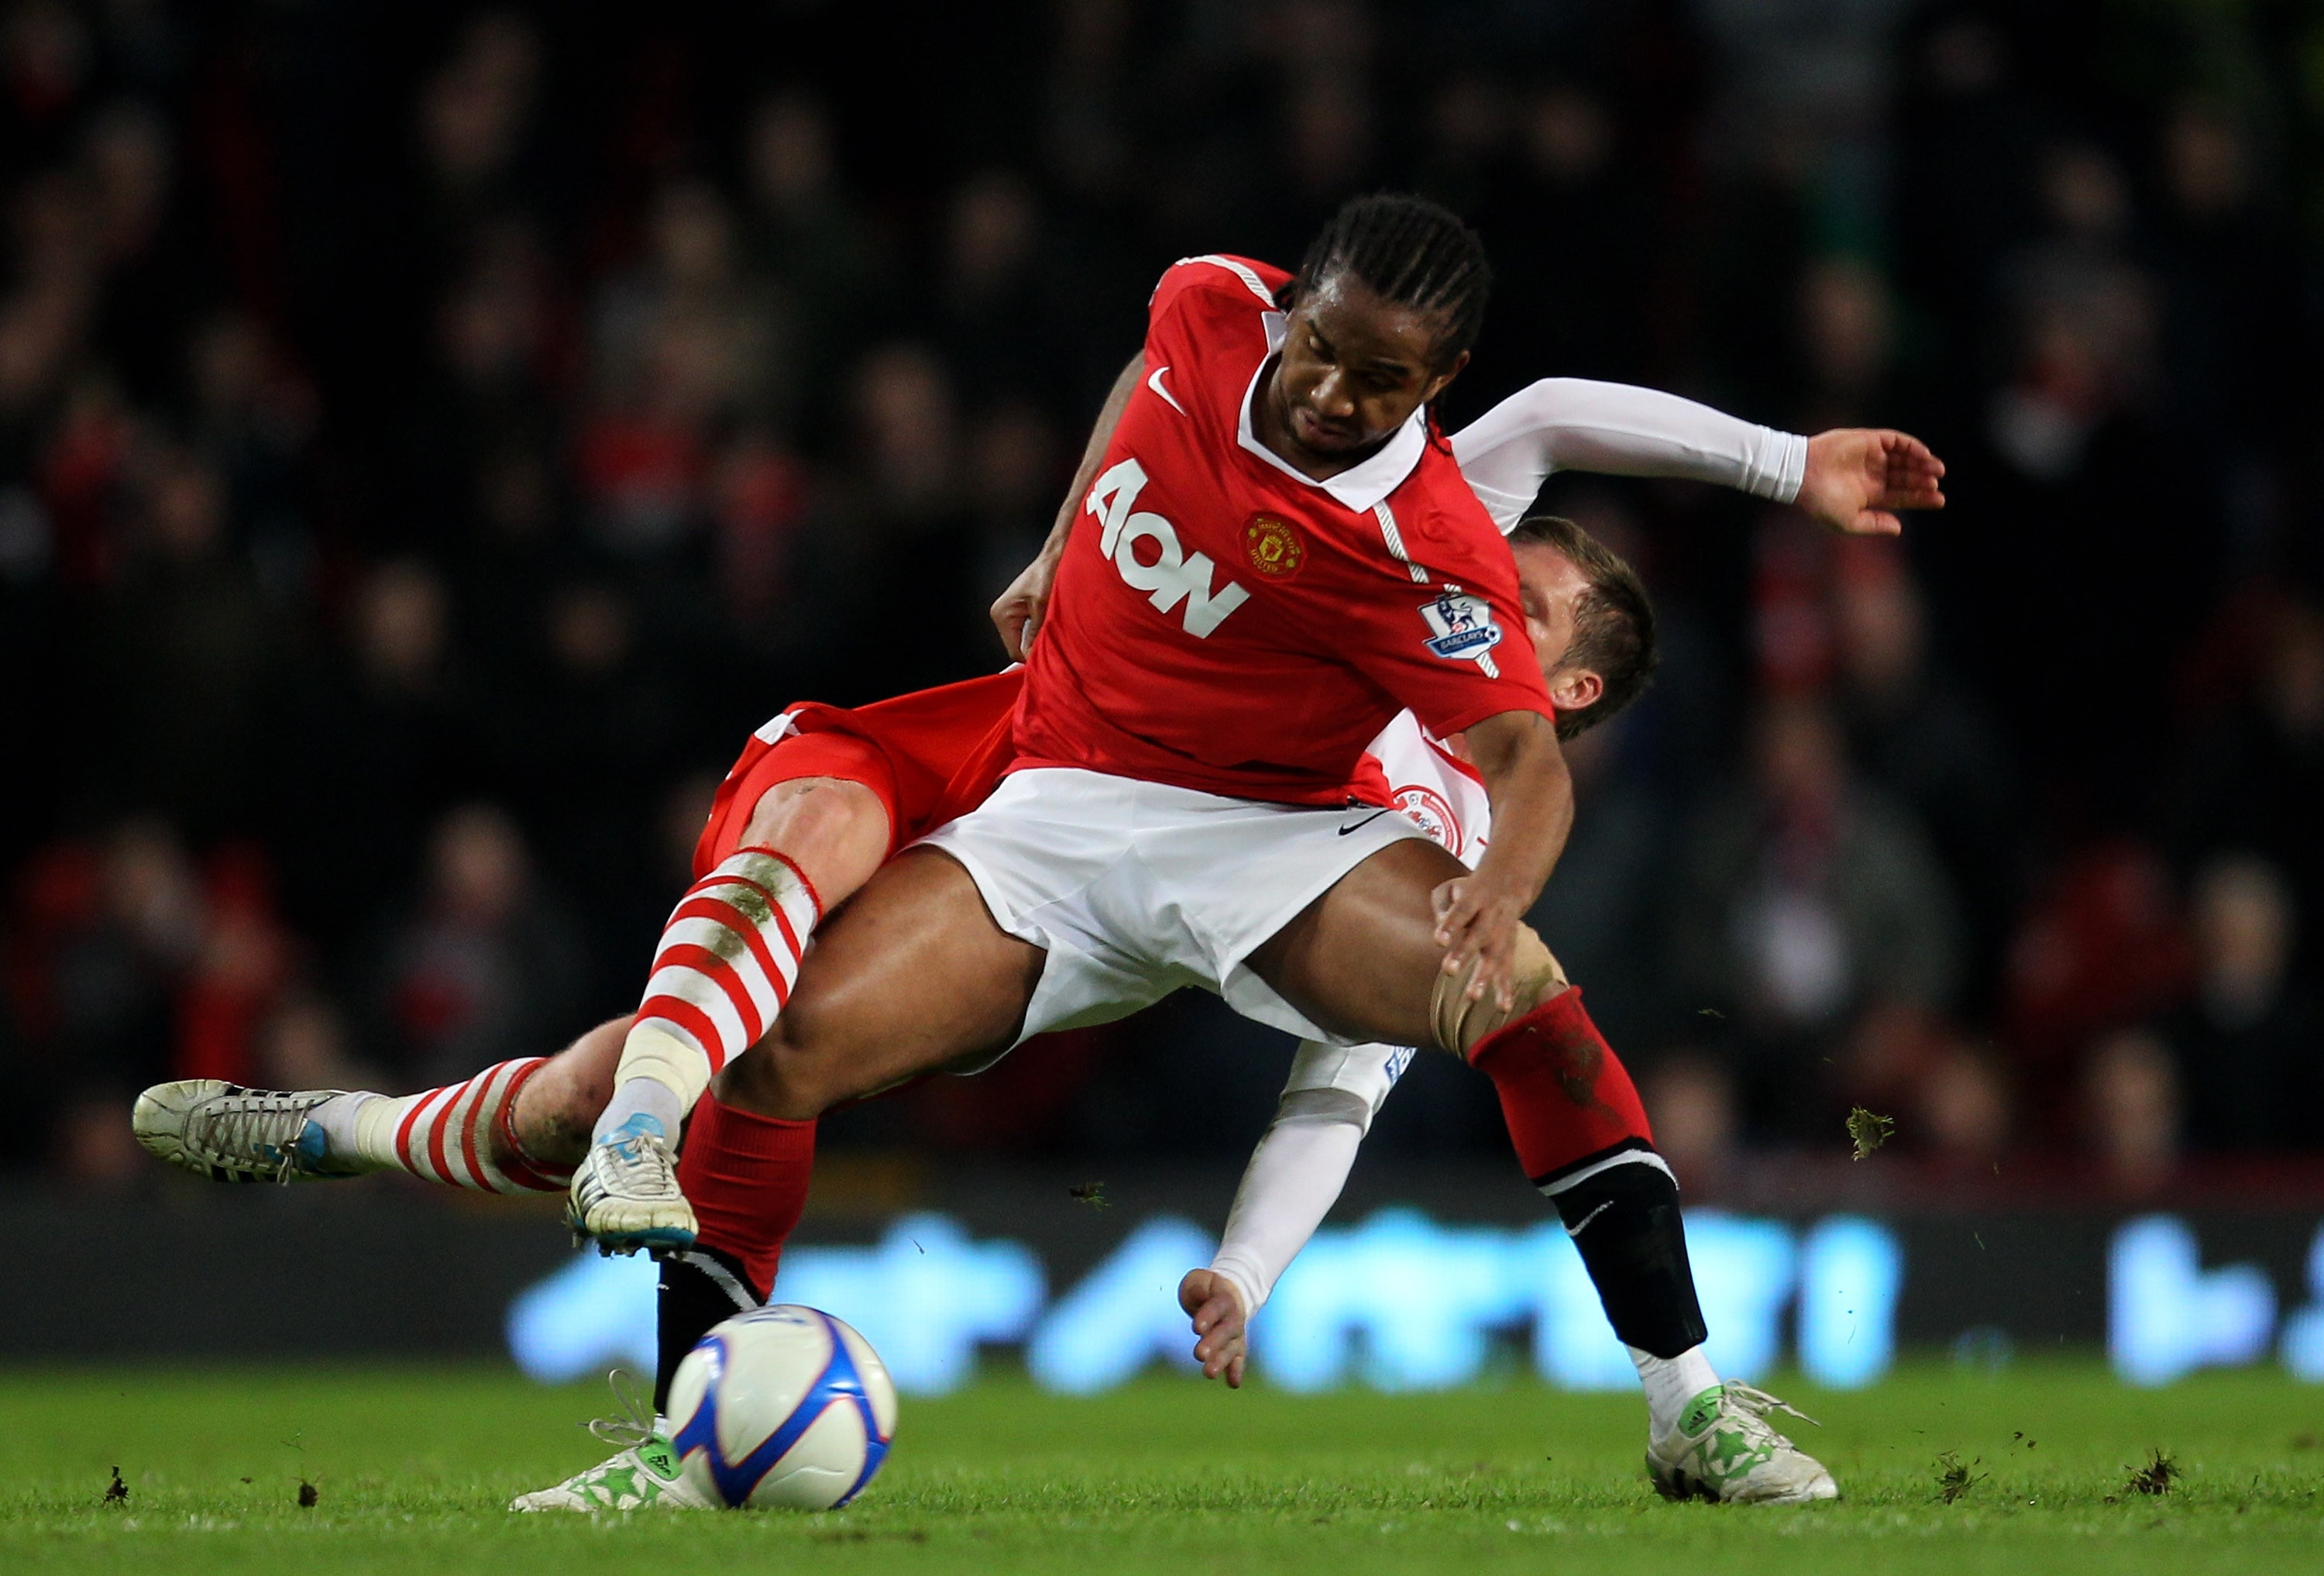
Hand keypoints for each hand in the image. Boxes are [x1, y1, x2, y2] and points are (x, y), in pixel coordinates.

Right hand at [990, 548, 1060, 660]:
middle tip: (1054, 645)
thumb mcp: (1042, 607)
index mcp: (1002, 614)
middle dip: (1035, 647)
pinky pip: (1028, 631)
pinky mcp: (1019, 611)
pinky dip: (1039, 632)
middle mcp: (1002, 615)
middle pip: (1018, 646)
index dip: (1031, 658)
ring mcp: (1009, 614)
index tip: (1048, 659)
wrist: (1053, 558)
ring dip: (1038, 639)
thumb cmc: (1046, 574)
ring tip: (1053, 633)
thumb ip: (1036, 633)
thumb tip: (1033, 656)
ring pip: (1024, 639)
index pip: (1014, 650)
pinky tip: (1049, 626)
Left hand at [1178, 1268, 1248, 1387]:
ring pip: (1231, 1348)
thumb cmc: (1207, 1288)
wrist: (1228, 1295)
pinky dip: (1236, 1370)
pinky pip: (1238, 1359)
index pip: (1217, 1307)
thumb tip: (1197, 1296)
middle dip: (1213, 1343)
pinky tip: (1233, 1383)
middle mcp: (1234, 1317)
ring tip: (1208, 1373)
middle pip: (1225, 1330)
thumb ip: (1197, 1288)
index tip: (1196, 1328)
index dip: (1208, 1316)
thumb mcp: (1198, 1280)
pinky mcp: (1235, 1347)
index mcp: (1224, 1298)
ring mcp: (1236, 1334)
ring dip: (1221, 1361)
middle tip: (1199, 1354)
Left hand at [1430, 872, 1529, 1013]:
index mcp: (1475, 898)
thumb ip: (1442, 904)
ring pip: (1495, 956)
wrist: (1509, 885)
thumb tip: (1440, 925)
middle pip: (1479, 935)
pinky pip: (1508, 970)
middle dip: (1464, 954)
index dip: (1451, 925)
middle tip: (1449, 971)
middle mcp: (1491, 917)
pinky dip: (1506, 989)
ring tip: (1472, 997)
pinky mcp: (1510, 949)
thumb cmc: (1469, 891)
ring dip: (1484, 977)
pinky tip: (1503, 1008)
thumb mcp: (1452, 887)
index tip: (1439, 940)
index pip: (1461, 912)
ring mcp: (1503, 934)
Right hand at [1795, 429, 1946, 535]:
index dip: (1921, 498)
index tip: (1940, 500)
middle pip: (1907, 477)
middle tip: (1936, 483)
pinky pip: (1897, 441)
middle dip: (1924, 480)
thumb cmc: (1821, 503)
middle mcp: (1874, 475)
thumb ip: (1874, 524)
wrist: (1803, 475)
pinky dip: (1912, 446)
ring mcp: (1873, 456)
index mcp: (1870, 495)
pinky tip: (1923, 455)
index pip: (1902, 495)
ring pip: (1906, 458)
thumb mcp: (1849, 522)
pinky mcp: (1869, 440)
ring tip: (1936, 470)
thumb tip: (1899, 528)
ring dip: (1922, 463)